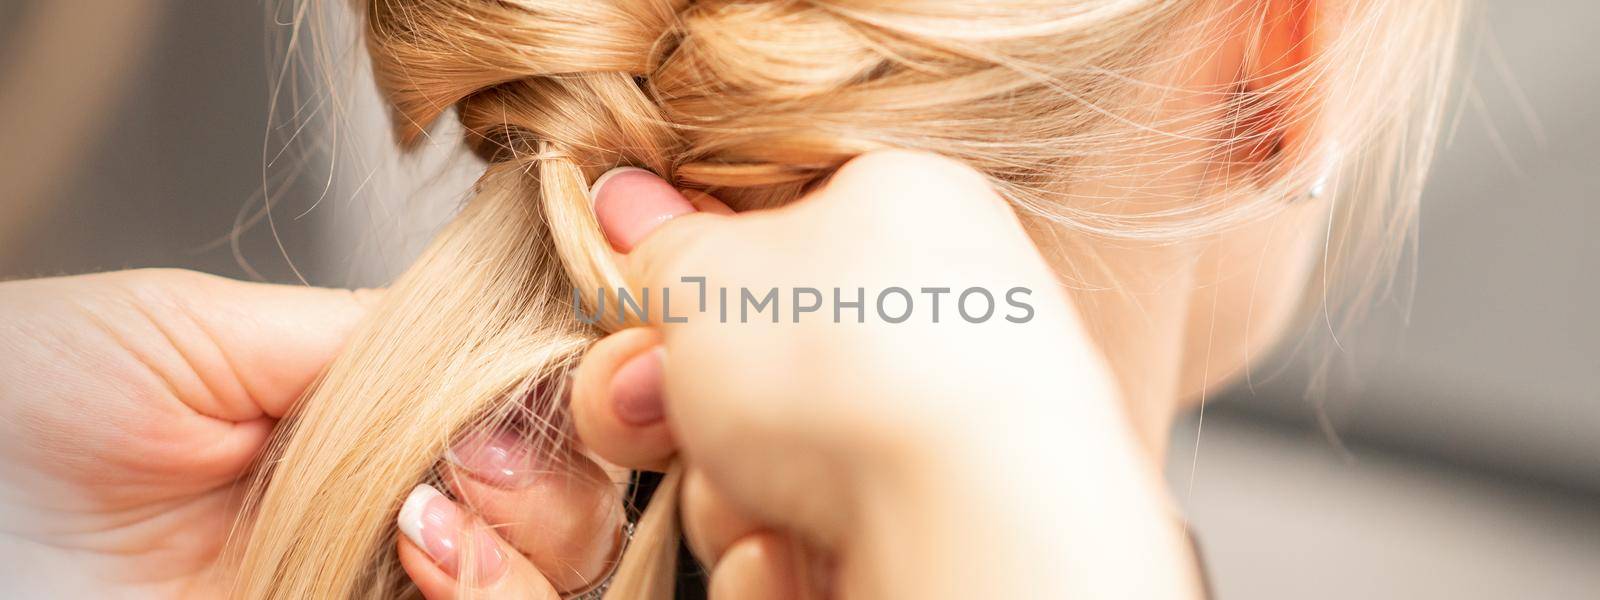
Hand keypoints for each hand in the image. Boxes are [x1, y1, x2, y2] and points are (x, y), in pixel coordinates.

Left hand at [0, 270, 613, 598]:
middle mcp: (391, 520)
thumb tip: (507, 326)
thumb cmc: (27, 405)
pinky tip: (418, 555)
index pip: (524, 419)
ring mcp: (369, 591)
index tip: (555, 376)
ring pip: (547, 589)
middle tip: (477, 456)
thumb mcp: (202, 328)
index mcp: (367, 428)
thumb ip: (366, 335)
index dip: (562, 403)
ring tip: (427, 514)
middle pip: (568, 515)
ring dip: (527, 548)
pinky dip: (485, 594)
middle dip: (557, 481)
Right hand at [463, 150, 1204, 598]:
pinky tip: (795, 554)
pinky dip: (785, 554)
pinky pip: (819, 534)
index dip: (683, 281)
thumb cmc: (846, 361)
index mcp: (904, 204)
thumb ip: (659, 244)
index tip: (635, 311)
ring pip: (774, 459)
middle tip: (652, 404)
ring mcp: (946, 424)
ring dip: (725, 488)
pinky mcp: (940, 522)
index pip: (768, 232)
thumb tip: (630, 204)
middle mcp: (939, 310)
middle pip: (758, 360)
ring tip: (756, 495)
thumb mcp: (707, 268)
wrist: (970, 515)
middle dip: (679, 401)